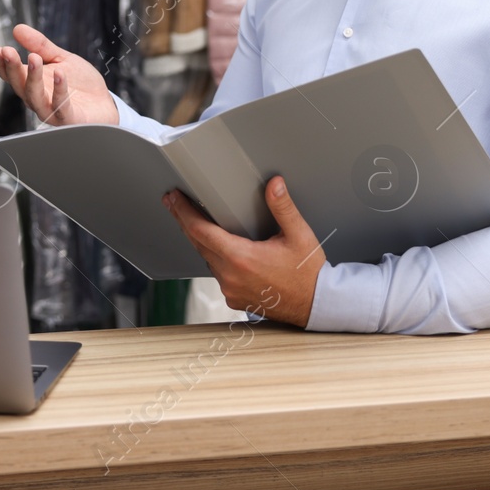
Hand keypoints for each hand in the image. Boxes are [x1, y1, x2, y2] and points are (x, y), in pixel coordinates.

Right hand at [0, 24, 119, 125]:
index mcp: (33, 84)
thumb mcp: (61, 58)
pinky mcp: (68, 119)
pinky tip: (60, 73)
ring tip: (34, 58)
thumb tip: (17, 28)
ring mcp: (51, 111)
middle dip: (12, 68)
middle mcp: (37, 99)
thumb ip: (40, 45)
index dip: (2, 63)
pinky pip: (60, 106)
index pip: (11, 75)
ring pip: (35, 97)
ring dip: (33, 78)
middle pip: (19, 85)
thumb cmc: (81, 85)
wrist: (104, 105)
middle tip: (8, 50)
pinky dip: (59, 90)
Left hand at [164, 176, 324, 326]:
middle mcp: (231, 276)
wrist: (315, 305)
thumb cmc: (307, 273)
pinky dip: (216, 259)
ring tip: (196, 222)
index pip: (201, 231)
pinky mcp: (234, 298)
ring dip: (201, 241)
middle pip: (198, 244)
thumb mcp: (298, 235)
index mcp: (242, 258)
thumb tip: (274, 185)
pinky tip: (220, 249)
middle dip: (185, 221)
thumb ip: (283, 207)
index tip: (174, 199)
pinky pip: (218, 274)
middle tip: (174, 203)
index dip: (184, 213)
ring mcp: (231, 290)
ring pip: (207, 260)